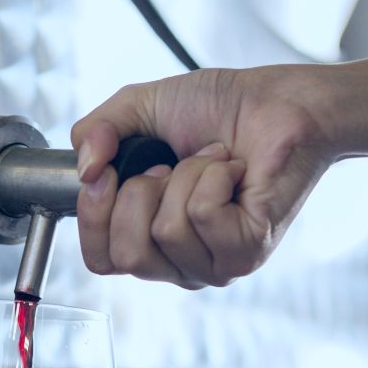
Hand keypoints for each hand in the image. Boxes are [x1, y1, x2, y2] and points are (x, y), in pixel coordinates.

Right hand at [71, 66, 334, 287]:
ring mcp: (213, 266)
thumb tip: (85, 169)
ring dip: (186, 177)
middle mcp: (179, 265)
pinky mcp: (245, 254)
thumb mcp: (142, 110)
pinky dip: (214, 177)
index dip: (94, 217)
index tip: (106, 173)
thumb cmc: (221, 110)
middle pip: (127, 256)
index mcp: (149, 243)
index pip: (100, 262)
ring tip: (211, 162)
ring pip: (166, 232)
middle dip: (140, 194)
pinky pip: (203, 216)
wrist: (282, 101)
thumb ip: (97, 131)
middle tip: (169, 166)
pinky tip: (234, 171)